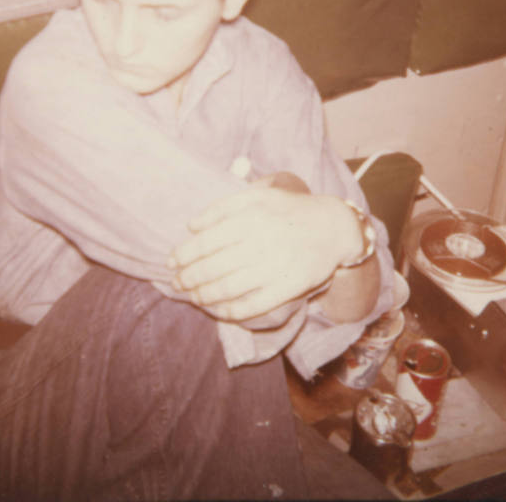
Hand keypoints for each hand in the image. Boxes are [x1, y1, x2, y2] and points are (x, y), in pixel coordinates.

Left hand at [168, 187, 362, 321]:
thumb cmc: (289, 209)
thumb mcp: (258, 195)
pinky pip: (253, 304)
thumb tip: (191, 226)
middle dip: (189, 278)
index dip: (184, 255)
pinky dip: (232, 311)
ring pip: (229, 288)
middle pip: (213, 267)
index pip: (206, 242)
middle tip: (177, 283)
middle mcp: (260, 243)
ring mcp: (274, 267)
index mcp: (250, 218)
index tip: (171, 262)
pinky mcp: (288, 288)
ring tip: (193, 296)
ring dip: (205, 295)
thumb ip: (222, 207)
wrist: (333, 227)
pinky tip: (218, 310)